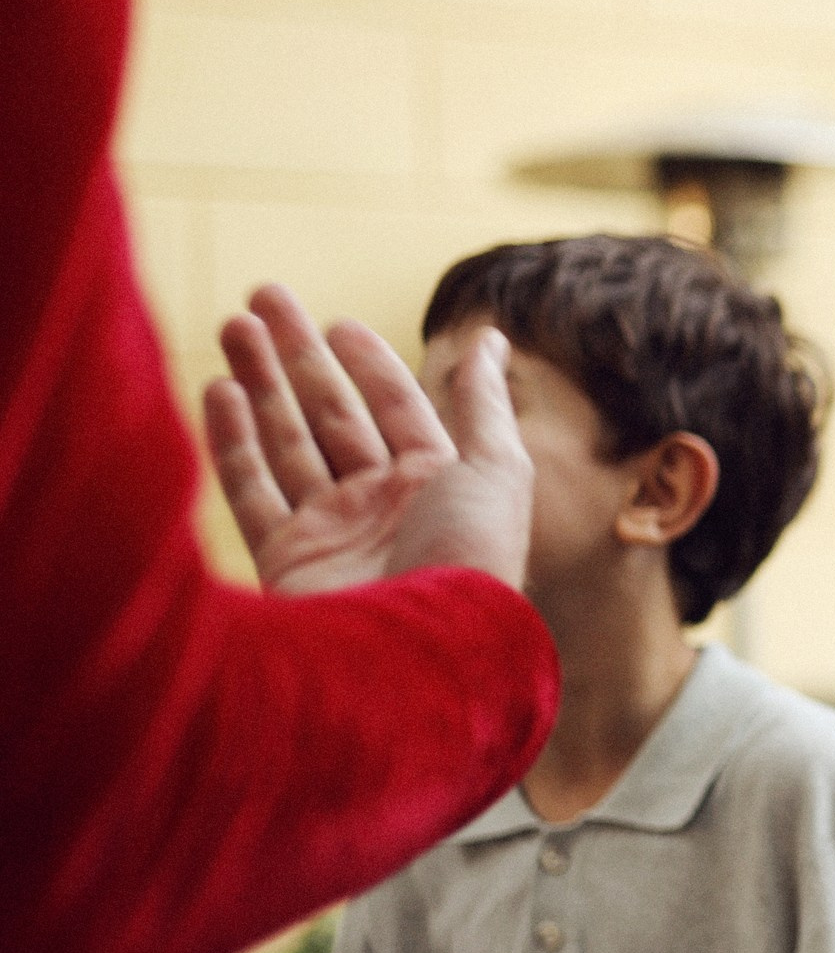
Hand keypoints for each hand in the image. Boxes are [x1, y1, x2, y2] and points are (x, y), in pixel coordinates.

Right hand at [204, 284, 532, 594]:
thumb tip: (490, 337)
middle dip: (298, 356)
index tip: (337, 320)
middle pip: (333, 416)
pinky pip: (252, 489)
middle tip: (262, 295)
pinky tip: (219, 390)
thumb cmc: (469, 561)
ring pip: (287, 441)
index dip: (369, 364)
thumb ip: (484, 403)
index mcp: (438, 487)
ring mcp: (331, 534)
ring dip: (259, 382)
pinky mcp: (285, 561)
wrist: (418, 657)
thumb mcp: (496, 470)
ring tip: (233, 324)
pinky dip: (233, 440)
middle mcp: (383, 508)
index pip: (396, 409)